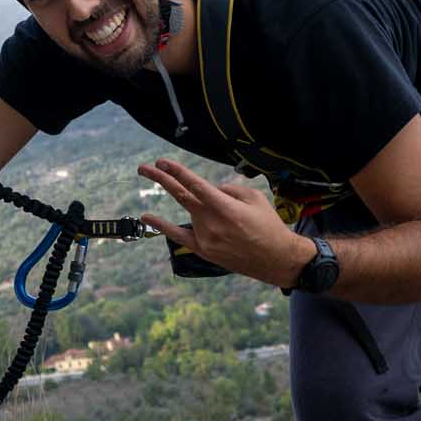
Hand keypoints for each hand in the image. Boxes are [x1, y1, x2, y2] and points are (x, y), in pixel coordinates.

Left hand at [139, 158, 314, 287]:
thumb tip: (211, 189)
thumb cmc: (269, 226)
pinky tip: (147, 216)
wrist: (276, 259)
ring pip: (192, 212)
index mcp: (225, 207)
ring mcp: (205, 238)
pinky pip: (178, 236)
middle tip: (144, 167)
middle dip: (161, 179)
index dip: (177, 171)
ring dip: (202, 207)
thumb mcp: (255, 198)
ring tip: (230, 220)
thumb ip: (229, 189)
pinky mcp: (204, 250)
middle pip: (180, 195)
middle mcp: (211, 222)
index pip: (195, 184)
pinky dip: (161, 225)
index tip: (162, 161)